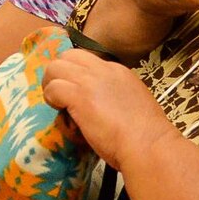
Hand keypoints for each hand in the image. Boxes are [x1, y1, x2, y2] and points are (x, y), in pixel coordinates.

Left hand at [40, 49, 175, 168]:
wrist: (147, 143)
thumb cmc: (144, 134)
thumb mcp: (133, 103)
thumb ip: (116, 97)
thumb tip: (102, 105)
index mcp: (118, 71)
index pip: (87, 60)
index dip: (77, 74)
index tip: (75, 91)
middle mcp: (103, 70)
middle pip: (69, 56)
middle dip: (59, 72)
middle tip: (59, 93)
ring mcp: (90, 81)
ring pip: (56, 67)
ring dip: (50, 84)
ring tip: (56, 102)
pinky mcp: (79, 96)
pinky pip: (53, 87)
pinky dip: (51, 98)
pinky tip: (59, 110)